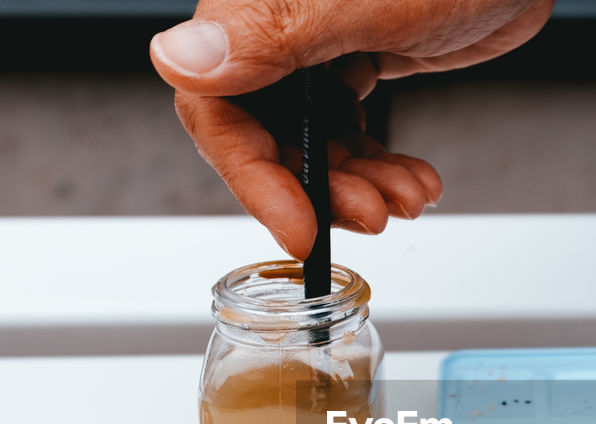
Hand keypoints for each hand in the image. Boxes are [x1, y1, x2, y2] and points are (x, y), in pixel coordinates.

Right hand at [150, 0, 554, 257]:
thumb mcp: (370, 2)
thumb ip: (274, 32)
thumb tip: (182, 61)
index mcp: (255, 1)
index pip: (215, 106)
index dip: (254, 179)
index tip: (299, 229)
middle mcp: (272, 23)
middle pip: (262, 134)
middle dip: (319, 189)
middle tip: (373, 216)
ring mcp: (311, 41)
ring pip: (308, 139)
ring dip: (356, 185)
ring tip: (407, 198)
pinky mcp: (351, 53)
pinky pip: (344, 126)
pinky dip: (377, 164)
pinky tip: (413, 180)